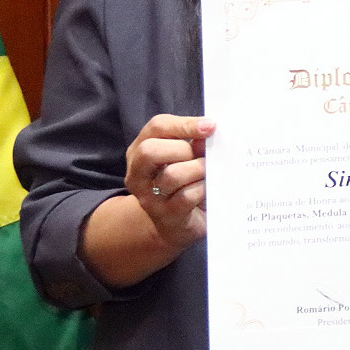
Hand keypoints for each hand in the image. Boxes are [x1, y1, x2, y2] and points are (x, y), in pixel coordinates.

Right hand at [126, 114, 213, 248]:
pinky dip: (202, 188)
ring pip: (172, 175)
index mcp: (139, 150)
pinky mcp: (166, 215)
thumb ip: (192, 143)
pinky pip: (186, 196)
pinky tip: (209, 188)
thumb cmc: (182, 184)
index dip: (184, 124)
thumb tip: (209, 129)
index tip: (211, 126)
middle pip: (151, 150)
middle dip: (184, 149)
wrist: (176, 226)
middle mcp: (137, 173)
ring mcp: (149, 197)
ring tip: (209, 171)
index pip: (157, 127)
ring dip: (198, 169)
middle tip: (204, 155)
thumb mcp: (182, 158)